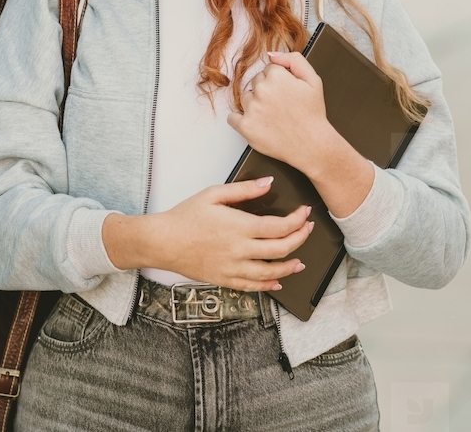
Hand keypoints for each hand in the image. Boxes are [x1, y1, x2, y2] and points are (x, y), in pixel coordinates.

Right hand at [148, 177, 313, 291]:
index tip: (304, 213)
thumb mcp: (214, 194)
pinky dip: (268, 285)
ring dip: (289, 266)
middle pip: (281, 249)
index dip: (298, 220)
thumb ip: (244, 190)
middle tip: (307, 231)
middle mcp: (240, 250)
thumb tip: (268, 183)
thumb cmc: (185, 216)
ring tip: (300, 262)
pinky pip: (252, 287)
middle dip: (300, 239)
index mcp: (240, 227)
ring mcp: (233, 268)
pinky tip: (276, 281)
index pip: (280, 226)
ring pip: (271, 272)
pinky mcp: (224, 279)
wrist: (162, 241)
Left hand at [227, 51, 331, 172]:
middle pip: (256, 82)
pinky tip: (255, 122)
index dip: (280, 81)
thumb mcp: (313, 80)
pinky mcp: (245, 127)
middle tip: (281, 105)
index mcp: (277, 76)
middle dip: (266, 91)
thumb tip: (271, 55)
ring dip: (255, 104)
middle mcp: (261, 90)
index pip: (269, 70)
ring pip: (245, 98)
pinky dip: (240, 120)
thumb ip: (294, 60)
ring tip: (272, 116)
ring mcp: (251, 109)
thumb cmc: (312, 114)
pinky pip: (232, 118)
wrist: (312, 145)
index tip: (287, 92)